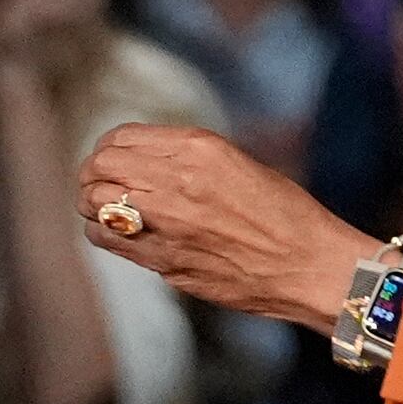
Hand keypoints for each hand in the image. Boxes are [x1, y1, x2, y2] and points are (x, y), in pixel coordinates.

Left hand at [79, 122, 385, 325]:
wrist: (309, 265)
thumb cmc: (283, 214)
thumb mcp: (237, 164)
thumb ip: (186, 159)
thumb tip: (139, 160)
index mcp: (199, 148)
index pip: (121, 138)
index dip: (108, 148)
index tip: (111, 158)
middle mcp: (177, 181)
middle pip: (100, 166)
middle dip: (93, 173)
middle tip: (97, 183)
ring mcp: (167, 222)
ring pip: (94, 201)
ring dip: (93, 202)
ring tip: (105, 208)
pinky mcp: (164, 259)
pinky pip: (107, 238)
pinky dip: (102, 231)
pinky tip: (117, 232)